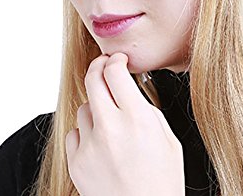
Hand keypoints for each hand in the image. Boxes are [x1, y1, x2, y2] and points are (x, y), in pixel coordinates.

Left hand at [65, 52, 184, 195]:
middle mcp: (111, 128)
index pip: (115, 72)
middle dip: (98, 67)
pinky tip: (99, 142)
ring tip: (109, 120)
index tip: (118, 60)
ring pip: (84, 107)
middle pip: (92, 80)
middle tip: (103, 66)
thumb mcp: (168, 139)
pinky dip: (85, 132)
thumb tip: (128, 91)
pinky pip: (74, 133)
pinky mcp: (76, 163)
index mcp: (137, 118)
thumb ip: (146, 110)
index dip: (115, 60)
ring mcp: (90, 146)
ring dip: (95, 106)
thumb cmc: (162, 182)